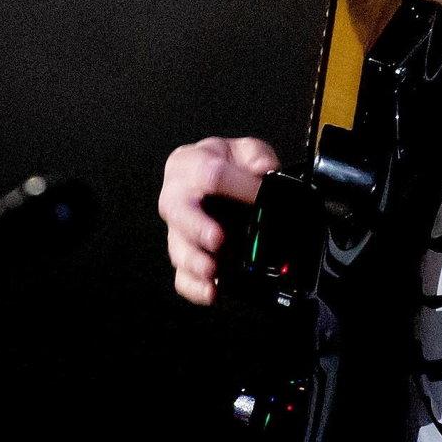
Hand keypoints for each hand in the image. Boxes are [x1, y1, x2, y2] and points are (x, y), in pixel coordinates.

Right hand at [159, 135, 280, 305]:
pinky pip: (181, 276)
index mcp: (188, 164)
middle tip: (218, 239)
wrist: (218, 177)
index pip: (210, 174)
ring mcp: (178, 230)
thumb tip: (264, 172)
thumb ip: (257, 156)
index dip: (236, 186)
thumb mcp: (245, 149)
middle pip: (179, 213)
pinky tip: (211, 292)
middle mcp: (176, 197)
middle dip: (198, 228)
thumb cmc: (226, 164)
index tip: (259, 197)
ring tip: (213, 271)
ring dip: (195, 262)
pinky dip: (194, 287)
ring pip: (177, 248)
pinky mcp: (184, 255)